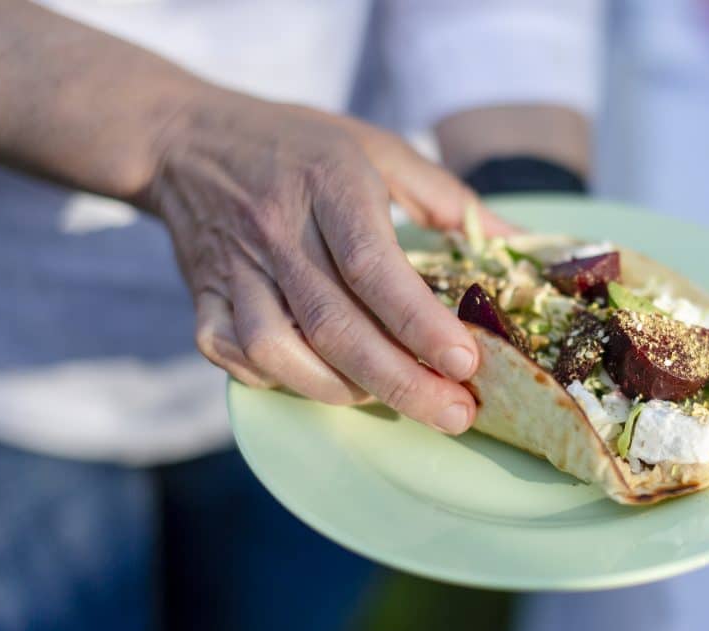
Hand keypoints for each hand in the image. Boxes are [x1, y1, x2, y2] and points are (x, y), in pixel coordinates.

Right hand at [145, 89, 512, 433]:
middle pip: (334, 323)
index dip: (420, 322)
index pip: (374, 266)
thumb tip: (518, 240)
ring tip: (392, 401)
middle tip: (454, 415)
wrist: (190, 138)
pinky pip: (228, 351)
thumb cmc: (302, 145)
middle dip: (399, 381)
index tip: (466, 363)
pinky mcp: (203, 293)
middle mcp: (278, 229)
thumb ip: (448, 197)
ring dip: (338, 388)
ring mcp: (234, 266)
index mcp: (330, 184)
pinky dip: (274, 379)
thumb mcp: (380, 149)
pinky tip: (318, 383)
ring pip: (277, 348)